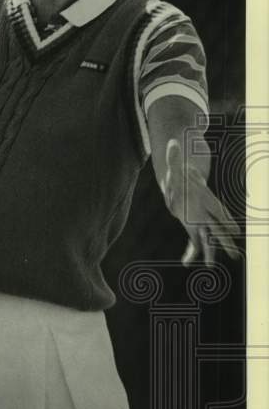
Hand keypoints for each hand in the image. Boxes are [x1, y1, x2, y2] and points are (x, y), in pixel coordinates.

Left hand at [162, 138, 241, 264]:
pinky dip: (190, 252)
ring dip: (209, 252)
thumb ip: (174, 156)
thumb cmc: (181, 173)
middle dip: (223, 241)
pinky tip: (187, 263)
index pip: (216, 210)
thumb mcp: (176, 164)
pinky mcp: (191, 226)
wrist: (183, 182)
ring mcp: (199, 221)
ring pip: (207, 239)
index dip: (224, 220)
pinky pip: (193, 242)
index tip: (235, 231)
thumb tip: (172, 142)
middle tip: (235, 255)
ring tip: (211, 267)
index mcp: (204, 199)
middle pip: (217, 228)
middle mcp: (205, 212)